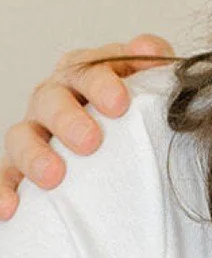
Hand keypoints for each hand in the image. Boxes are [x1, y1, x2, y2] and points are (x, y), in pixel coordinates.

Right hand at [0, 34, 174, 219]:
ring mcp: (34, 132)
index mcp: (82, 74)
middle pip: (50, 100)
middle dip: (68, 119)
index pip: (86, 69)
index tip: (119, 103)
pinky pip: (7, 176)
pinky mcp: (21, 167)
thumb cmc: (134, 112)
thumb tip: (149, 49)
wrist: (124, 144)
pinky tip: (11, 208)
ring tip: (54, 177)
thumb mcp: (148, 83)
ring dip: (35, 155)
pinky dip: (4, 190)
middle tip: (90, 141)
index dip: (100, 84)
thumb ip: (150, 64)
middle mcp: (53, 99)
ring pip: (22, 137)